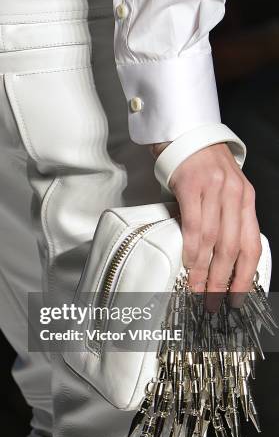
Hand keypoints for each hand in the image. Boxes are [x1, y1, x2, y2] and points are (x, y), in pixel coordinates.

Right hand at [151, 141, 260, 309]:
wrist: (184, 133)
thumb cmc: (201, 166)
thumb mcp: (222, 191)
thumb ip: (224, 218)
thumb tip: (216, 258)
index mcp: (246, 199)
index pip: (252, 244)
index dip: (246, 276)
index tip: (238, 299)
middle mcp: (235, 195)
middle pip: (234, 247)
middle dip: (224, 281)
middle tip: (214, 303)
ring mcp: (214, 189)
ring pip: (215, 240)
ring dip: (206, 270)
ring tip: (198, 291)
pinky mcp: (192, 185)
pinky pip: (195, 224)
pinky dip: (192, 248)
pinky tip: (188, 264)